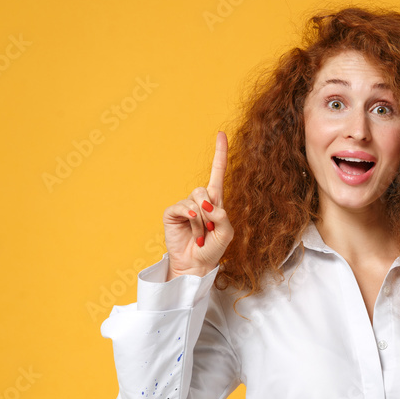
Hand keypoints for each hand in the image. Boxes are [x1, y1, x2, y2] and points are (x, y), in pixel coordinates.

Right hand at [162, 131, 233, 278]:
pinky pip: (183, 208)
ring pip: (196, 199)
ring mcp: (185, 206)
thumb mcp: (227, 233)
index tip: (221, 134)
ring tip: (201, 235)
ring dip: (202, 221)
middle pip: (205, 189)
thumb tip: (207, 203)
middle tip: (209, 230)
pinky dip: (191, 220)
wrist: (197, 264)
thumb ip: (222, 216)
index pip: (218, 172)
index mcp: (216, 201)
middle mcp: (200, 200)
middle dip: (210, 212)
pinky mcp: (173, 213)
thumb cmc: (213, 250)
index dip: (220, 153)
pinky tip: (192, 231)